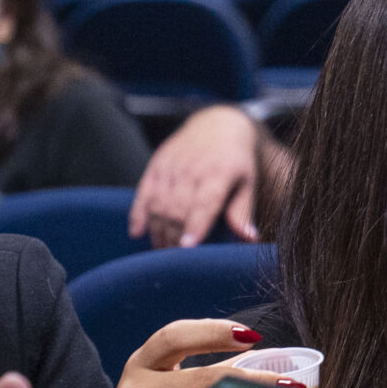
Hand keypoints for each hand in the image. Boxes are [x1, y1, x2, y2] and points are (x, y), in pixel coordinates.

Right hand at [130, 105, 263, 247]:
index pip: (204, 203)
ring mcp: (171, 167)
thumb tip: (250, 239)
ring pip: (158, 205)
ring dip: (158, 232)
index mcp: (219, 174)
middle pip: (177, 210)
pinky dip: (138, 214)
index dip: (195, 226)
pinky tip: (137, 233)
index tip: (187, 248)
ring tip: (161, 252)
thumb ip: (243, 211)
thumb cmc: (236, 161)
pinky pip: (143, 193)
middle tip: (175, 263)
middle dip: (174, 238)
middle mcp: (192, 169)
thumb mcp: (247, 182)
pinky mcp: (156, 166)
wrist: (217, 124)